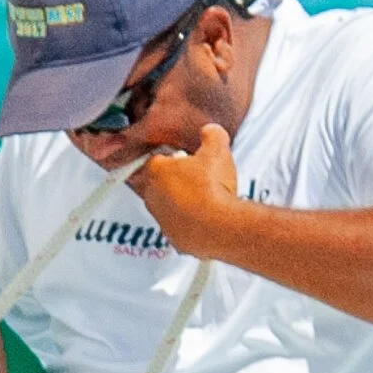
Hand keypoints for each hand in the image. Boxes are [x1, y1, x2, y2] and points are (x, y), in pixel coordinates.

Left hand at [130, 123, 240, 257]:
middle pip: (161, 185)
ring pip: (169, 209)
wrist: (220, 226)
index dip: (173, 158)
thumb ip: (212, 135)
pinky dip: (191, 225)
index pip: (157, 160)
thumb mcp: (218, 149)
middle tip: (198, 178)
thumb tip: (210, 132)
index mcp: (156, 172)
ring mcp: (162, 221)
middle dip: (176, 182)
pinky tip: (208, 219)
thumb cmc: (213, 187)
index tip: (186, 159)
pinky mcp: (175, 240)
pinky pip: (180, 229)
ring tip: (206, 200)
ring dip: (183, 204)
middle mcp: (153, 198)